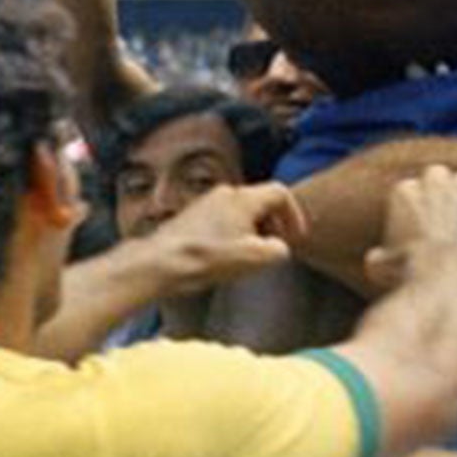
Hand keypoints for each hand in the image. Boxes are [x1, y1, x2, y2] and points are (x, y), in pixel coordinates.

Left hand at [153, 182, 307, 294]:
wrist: (161, 263)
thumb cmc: (206, 258)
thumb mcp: (254, 258)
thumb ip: (277, 250)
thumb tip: (278, 248)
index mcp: (244, 198)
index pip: (280, 193)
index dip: (294, 215)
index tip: (295, 236)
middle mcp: (225, 193)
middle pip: (261, 200)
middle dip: (274, 223)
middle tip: (276, 246)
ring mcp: (207, 202)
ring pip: (241, 210)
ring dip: (254, 229)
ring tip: (252, 254)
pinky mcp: (193, 216)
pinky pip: (223, 218)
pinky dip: (234, 232)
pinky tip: (227, 255)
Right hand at [362, 166, 456, 290]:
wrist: (447, 277)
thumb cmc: (412, 274)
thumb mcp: (382, 268)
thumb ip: (377, 257)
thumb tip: (374, 257)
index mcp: (403, 190)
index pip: (412, 190)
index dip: (418, 211)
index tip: (423, 231)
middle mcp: (432, 179)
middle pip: (438, 177)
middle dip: (441, 195)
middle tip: (447, 224)